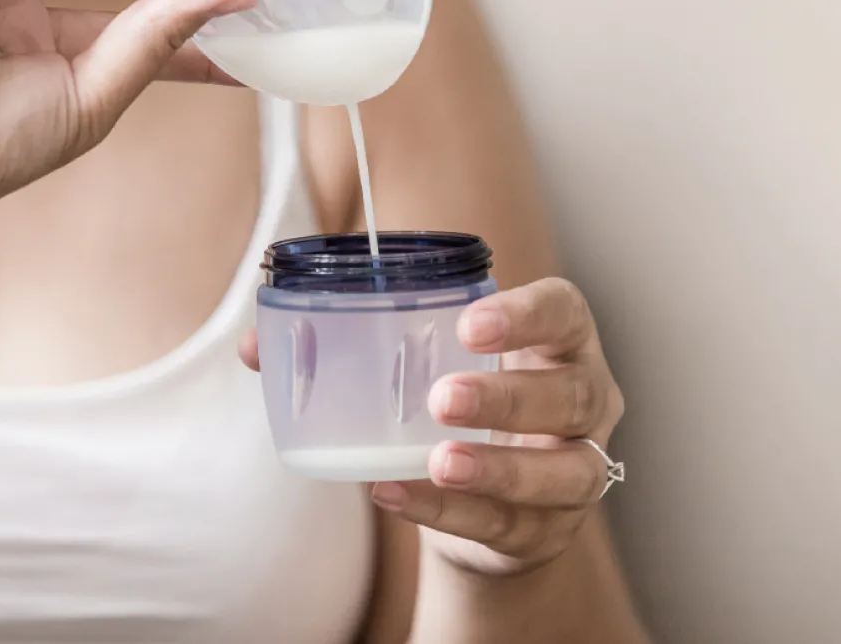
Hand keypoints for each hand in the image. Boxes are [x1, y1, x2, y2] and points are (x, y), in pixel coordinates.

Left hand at [239, 277, 623, 577]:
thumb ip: (349, 346)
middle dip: (508, 397)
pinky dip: (452, 512)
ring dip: (498, 467)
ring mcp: (575, 469)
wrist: (490, 487)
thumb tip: (255, 346)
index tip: (470, 324)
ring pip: (563, 472)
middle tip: (441, 398)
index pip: (564, 313)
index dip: (527, 315)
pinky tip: (400, 495)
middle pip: (571, 395)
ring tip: (437, 460)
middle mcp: (584, 401)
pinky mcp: (548, 528)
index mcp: (557, 342)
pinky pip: (509, 524)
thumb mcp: (429, 361)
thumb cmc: (461, 401)